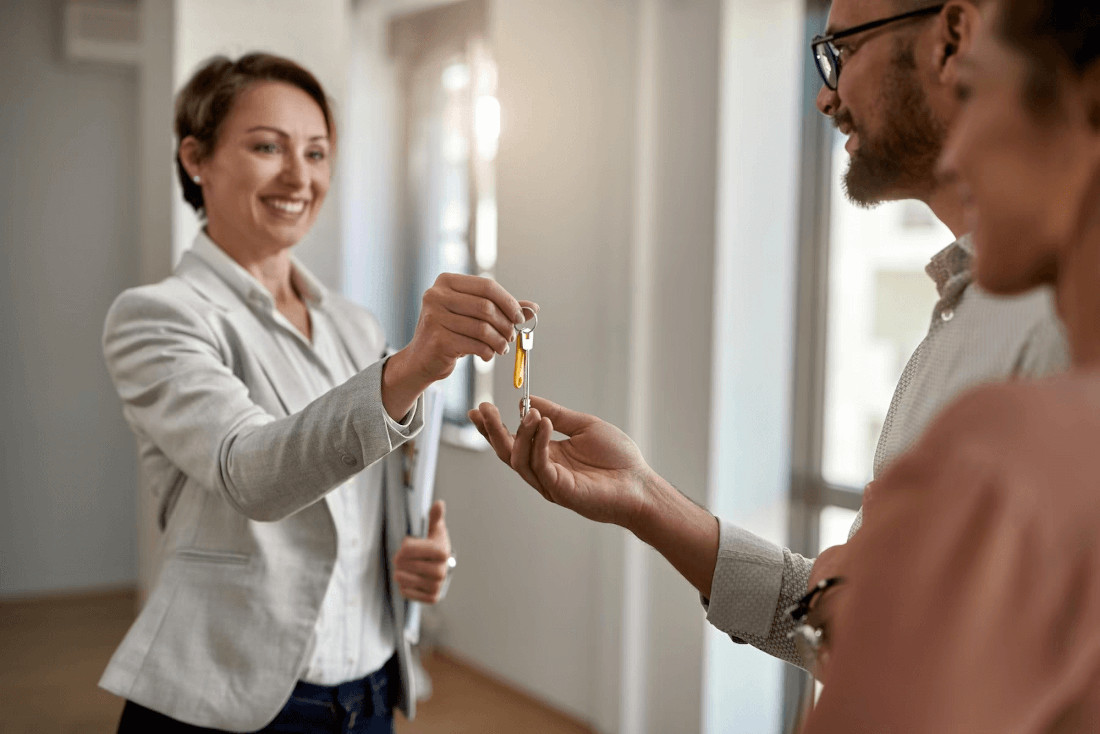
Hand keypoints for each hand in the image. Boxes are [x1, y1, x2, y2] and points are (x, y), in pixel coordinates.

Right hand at [383, 274, 536, 419]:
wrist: (422, 359)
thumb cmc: (451, 333)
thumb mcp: (473, 315)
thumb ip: (501, 308)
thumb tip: (533, 307)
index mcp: (446, 281)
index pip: (487, 286)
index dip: (508, 302)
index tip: (519, 317)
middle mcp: (436, 295)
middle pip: (486, 307)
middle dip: (505, 324)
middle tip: (511, 337)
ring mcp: (434, 317)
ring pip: (483, 328)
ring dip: (499, 341)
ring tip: (501, 348)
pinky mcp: (437, 339)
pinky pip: (475, 345)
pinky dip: (487, 352)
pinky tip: (486, 355)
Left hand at [394, 500, 452, 603]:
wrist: (442, 568)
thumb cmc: (435, 546)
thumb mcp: (435, 530)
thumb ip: (435, 517)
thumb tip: (439, 503)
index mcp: (442, 552)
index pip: (408, 549)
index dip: (404, 546)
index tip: (407, 544)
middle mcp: (442, 571)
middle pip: (404, 564)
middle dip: (399, 560)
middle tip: (401, 558)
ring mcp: (437, 585)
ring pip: (403, 579)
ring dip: (400, 573)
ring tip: (404, 569)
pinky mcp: (432, 598)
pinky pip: (407, 593)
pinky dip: (404, 587)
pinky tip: (410, 580)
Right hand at [468, 396, 653, 526]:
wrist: (640, 484)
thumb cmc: (617, 459)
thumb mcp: (584, 426)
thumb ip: (556, 414)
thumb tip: (527, 399)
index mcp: (547, 454)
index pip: (512, 441)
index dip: (493, 427)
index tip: (479, 408)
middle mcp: (544, 470)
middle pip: (507, 452)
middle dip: (492, 431)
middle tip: (484, 409)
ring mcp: (550, 483)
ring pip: (519, 460)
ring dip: (519, 433)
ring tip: (529, 413)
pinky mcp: (561, 491)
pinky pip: (541, 466)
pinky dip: (538, 443)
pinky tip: (543, 423)